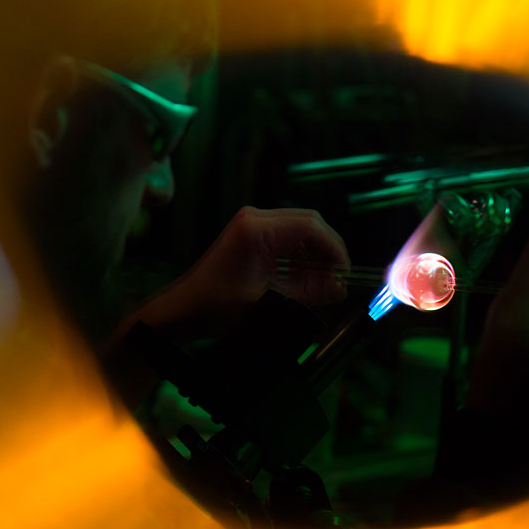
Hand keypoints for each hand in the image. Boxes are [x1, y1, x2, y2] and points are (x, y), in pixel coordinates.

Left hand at [123, 206, 349, 339]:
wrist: (183, 309)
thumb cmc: (217, 305)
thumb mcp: (269, 302)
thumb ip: (309, 293)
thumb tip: (340, 289)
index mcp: (257, 228)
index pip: (312, 226)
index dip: (335, 249)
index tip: (344, 274)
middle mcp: (255, 219)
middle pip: (309, 225)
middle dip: (327, 252)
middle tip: (338, 280)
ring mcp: (252, 225)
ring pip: (300, 233)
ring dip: (315, 257)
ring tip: (324, 286)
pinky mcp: (252, 236)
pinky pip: (287, 241)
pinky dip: (300, 259)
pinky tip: (307, 282)